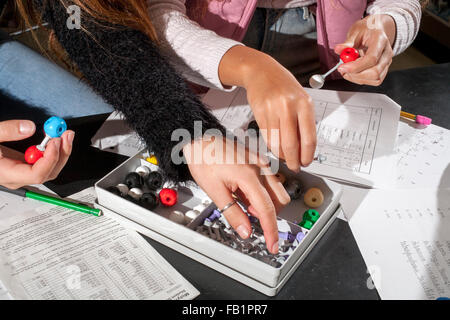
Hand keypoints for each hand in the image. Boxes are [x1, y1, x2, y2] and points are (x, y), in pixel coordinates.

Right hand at [0, 120, 73, 188]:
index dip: (50, 159)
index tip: (55, 141)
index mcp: (6, 174)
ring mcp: (22, 173)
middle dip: (61, 153)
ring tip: (64, 134)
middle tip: (66, 134)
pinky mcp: (24, 166)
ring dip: (60, 152)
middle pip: (48, 173)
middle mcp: (17, 177)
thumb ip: (6, 131)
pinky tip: (54, 139)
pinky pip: (44, 163)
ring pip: (49, 169)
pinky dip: (53, 151)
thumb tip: (29, 128)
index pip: (37, 174)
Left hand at [183, 137, 290, 253]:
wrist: (200, 137)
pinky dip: (261, 192)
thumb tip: (245, 230)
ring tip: (241, 200)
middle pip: (279, 201)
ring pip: (277, 191)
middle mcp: (260, 168)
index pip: (267, 210)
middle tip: (248, 216)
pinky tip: (242, 190)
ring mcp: (261, 164)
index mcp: (249, 176)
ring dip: (265, 203)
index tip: (273, 244)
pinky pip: (269, 181)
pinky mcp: (259, 161)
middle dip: (268, 214)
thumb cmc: (204, 159)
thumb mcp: (214, 191)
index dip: (271, 230)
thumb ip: (232, 213)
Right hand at [219, 46, 316, 171]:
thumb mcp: (301, 100)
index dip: (308, 155)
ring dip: (281, 155)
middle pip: (291, 144)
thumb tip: (306, 149)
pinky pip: (266, 136)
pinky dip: (272, 146)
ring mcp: (273, 109)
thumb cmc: (283, 86)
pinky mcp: (259, 113)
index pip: (309, 138)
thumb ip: (304, 123)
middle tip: (294, 166)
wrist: (261, 71)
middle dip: (293, 160)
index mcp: (304, 104)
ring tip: (285, 157)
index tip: (306, 162)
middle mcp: (289, 106)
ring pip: (277, 143)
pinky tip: (275, 147)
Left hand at [335, 14, 395, 85]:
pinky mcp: (383, 69)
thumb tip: (338, 50)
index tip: (342, 67)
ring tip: (347, 69)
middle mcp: (387, 53)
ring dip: (357, 78)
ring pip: (375, 79)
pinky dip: (361, 79)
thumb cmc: (366, 29)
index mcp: (381, 40)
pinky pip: (374, 81)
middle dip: (355, 74)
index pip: (371, 59)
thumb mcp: (355, 32)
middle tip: (342, 69)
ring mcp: (386, 62)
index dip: (355, 67)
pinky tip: (353, 72)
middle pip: (375, 72)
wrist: (375, 29)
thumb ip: (347, 43)